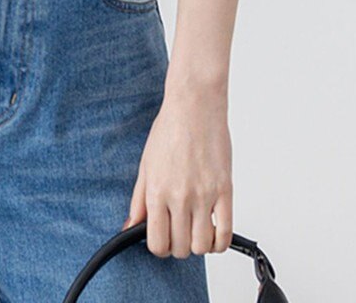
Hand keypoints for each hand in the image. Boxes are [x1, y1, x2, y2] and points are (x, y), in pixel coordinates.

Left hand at [121, 89, 232, 256]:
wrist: (194, 105)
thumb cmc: (170, 129)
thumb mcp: (146, 165)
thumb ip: (138, 201)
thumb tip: (129, 227)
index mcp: (158, 192)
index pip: (157, 243)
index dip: (159, 247)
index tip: (163, 238)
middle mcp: (181, 197)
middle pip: (180, 248)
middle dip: (178, 245)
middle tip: (179, 231)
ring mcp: (205, 195)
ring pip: (202, 246)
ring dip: (198, 244)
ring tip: (196, 229)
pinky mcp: (225, 190)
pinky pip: (226, 233)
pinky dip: (219, 242)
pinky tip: (213, 231)